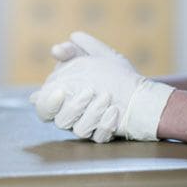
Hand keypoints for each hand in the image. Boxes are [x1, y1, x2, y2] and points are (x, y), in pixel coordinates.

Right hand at [29, 31, 174, 141]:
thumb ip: (75, 50)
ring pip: (79, 130)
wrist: (142, 92)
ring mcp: (88, 126)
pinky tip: (115, 111)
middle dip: (73, 107)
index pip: (43, 105)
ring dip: (92, 112)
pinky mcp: (103, 135)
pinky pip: (99, 137)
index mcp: (63, 97)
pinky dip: (105, 124)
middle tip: (88, 92)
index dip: (47, 102)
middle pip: (59, 120)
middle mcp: (72, 114)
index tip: (60, 91)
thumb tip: (56, 49)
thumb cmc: (116, 74)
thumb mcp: (97, 56)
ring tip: (107, 97)